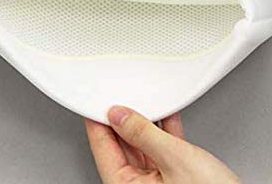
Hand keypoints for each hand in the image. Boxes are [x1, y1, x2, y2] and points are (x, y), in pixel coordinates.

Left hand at [85, 106, 241, 183]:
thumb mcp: (174, 160)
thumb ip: (143, 134)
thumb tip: (119, 115)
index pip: (102, 147)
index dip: (98, 120)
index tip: (97, 100)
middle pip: (121, 145)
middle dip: (123, 119)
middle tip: (122, 96)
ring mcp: (155, 183)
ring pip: (142, 145)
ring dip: (146, 123)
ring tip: (146, 101)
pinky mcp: (174, 178)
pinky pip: (162, 149)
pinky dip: (165, 131)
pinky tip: (168, 115)